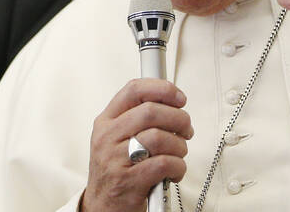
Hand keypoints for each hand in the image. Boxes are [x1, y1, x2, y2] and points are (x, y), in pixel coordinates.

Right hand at [81, 78, 193, 211]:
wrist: (102, 207)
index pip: (134, 90)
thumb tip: (173, 102)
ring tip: (179, 154)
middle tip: (186, 129)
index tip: (180, 98)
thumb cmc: (117, 170)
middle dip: (179, 119)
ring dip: (180, 146)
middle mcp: (107, 137)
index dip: (163, 89)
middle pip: (151, 111)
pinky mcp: (127, 181)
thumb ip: (140, 117)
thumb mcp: (118, 138)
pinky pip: (164, 163)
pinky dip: (178, 166)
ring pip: (160, 137)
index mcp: (106, 121)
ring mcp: (115, 159)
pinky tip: (175, 171)